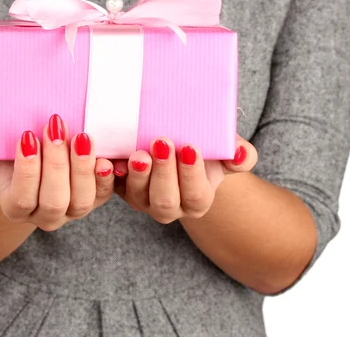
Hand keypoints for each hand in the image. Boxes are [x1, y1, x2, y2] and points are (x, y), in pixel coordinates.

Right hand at [0, 115, 114, 230]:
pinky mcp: (96, 198)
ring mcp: (72, 210)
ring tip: (82, 137)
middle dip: (56, 164)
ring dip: (82, 169)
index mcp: (15, 207)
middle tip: (56, 128)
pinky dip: (107, 178)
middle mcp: (45, 215)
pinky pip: (105, 195)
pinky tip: (106, 157)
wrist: (32, 164)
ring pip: (81, 201)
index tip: (28, 136)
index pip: (22, 197)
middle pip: (54, 201)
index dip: (27, 170)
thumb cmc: (6, 158)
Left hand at [113, 135, 257, 222]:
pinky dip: (108, 177)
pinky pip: (111, 189)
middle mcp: (169, 206)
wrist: (177, 149)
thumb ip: (241, 155)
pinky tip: (109, 160)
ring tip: (138, 153)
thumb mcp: (225, 151)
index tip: (189, 147)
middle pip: (165, 200)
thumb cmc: (205, 151)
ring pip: (138, 196)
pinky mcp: (119, 189)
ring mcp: (142, 199)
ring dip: (137, 176)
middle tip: (161, 142)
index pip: (196, 194)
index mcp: (197, 201)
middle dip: (163, 173)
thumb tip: (240, 154)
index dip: (192, 173)